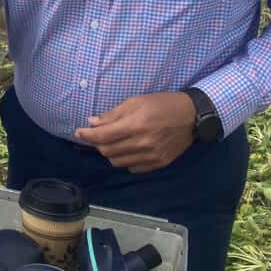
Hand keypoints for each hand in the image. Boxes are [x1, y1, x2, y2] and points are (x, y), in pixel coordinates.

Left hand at [75, 92, 195, 173]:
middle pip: (108, 151)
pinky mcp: (159, 164)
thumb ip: (113, 115)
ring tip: (112, 142)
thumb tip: (92, 123)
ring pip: (118, 162)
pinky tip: (128, 149)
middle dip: (97, 144)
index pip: (103, 136)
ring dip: (110, 153)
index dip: (87, 135)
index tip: (79, 133)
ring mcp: (152, 156)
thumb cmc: (162, 104)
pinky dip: (125, 160)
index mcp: (136, 125)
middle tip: (97, 135)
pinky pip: (133, 168)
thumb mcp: (136, 102)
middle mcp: (143, 143)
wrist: (192, 117)